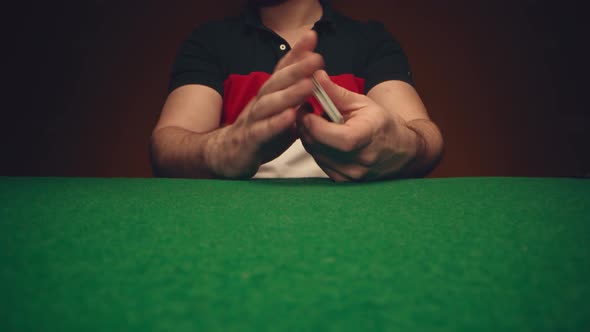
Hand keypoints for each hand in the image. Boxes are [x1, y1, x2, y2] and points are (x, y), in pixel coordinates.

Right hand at [205, 31, 323, 178]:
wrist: (226, 156)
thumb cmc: (259, 134)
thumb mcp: (280, 116)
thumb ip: (298, 104)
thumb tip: (319, 91)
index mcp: (269, 96)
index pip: (282, 70)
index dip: (296, 54)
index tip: (312, 36)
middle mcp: (260, 103)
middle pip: (277, 82)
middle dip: (297, 69)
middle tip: (317, 58)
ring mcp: (253, 121)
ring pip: (269, 104)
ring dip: (289, 94)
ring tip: (308, 85)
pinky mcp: (249, 140)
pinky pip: (263, 131)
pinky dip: (276, 123)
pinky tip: (290, 117)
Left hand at [296, 70, 418, 181]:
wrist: (402, 151)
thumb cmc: (382, 124)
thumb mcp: (362, 103)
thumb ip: (336, 92)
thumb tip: (316, 77)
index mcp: (364, 137)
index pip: (327, 134)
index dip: (310, 121)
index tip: (305, 107)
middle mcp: (358, 161)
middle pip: (317, 145)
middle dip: (305, 126)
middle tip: (305, 112)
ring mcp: (351, 175)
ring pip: (315, 155)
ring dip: (310, 138)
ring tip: (318, 123)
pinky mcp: (345, 182)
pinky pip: (321, 163)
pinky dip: (318, 150)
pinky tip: (325, 139)